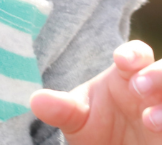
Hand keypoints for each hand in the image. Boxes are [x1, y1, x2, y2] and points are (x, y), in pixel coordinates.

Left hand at [30, 41, 161, 143]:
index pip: (137, 53)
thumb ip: (62, 108)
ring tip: (149, 120)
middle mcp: (151, 91)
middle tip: (138, 87)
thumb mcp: (77, 118)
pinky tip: (158, 132)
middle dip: (156, 75)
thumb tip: (35, 101)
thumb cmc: (94, 127)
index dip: (133, 53)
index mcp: (127, 75)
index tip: (121, 60)